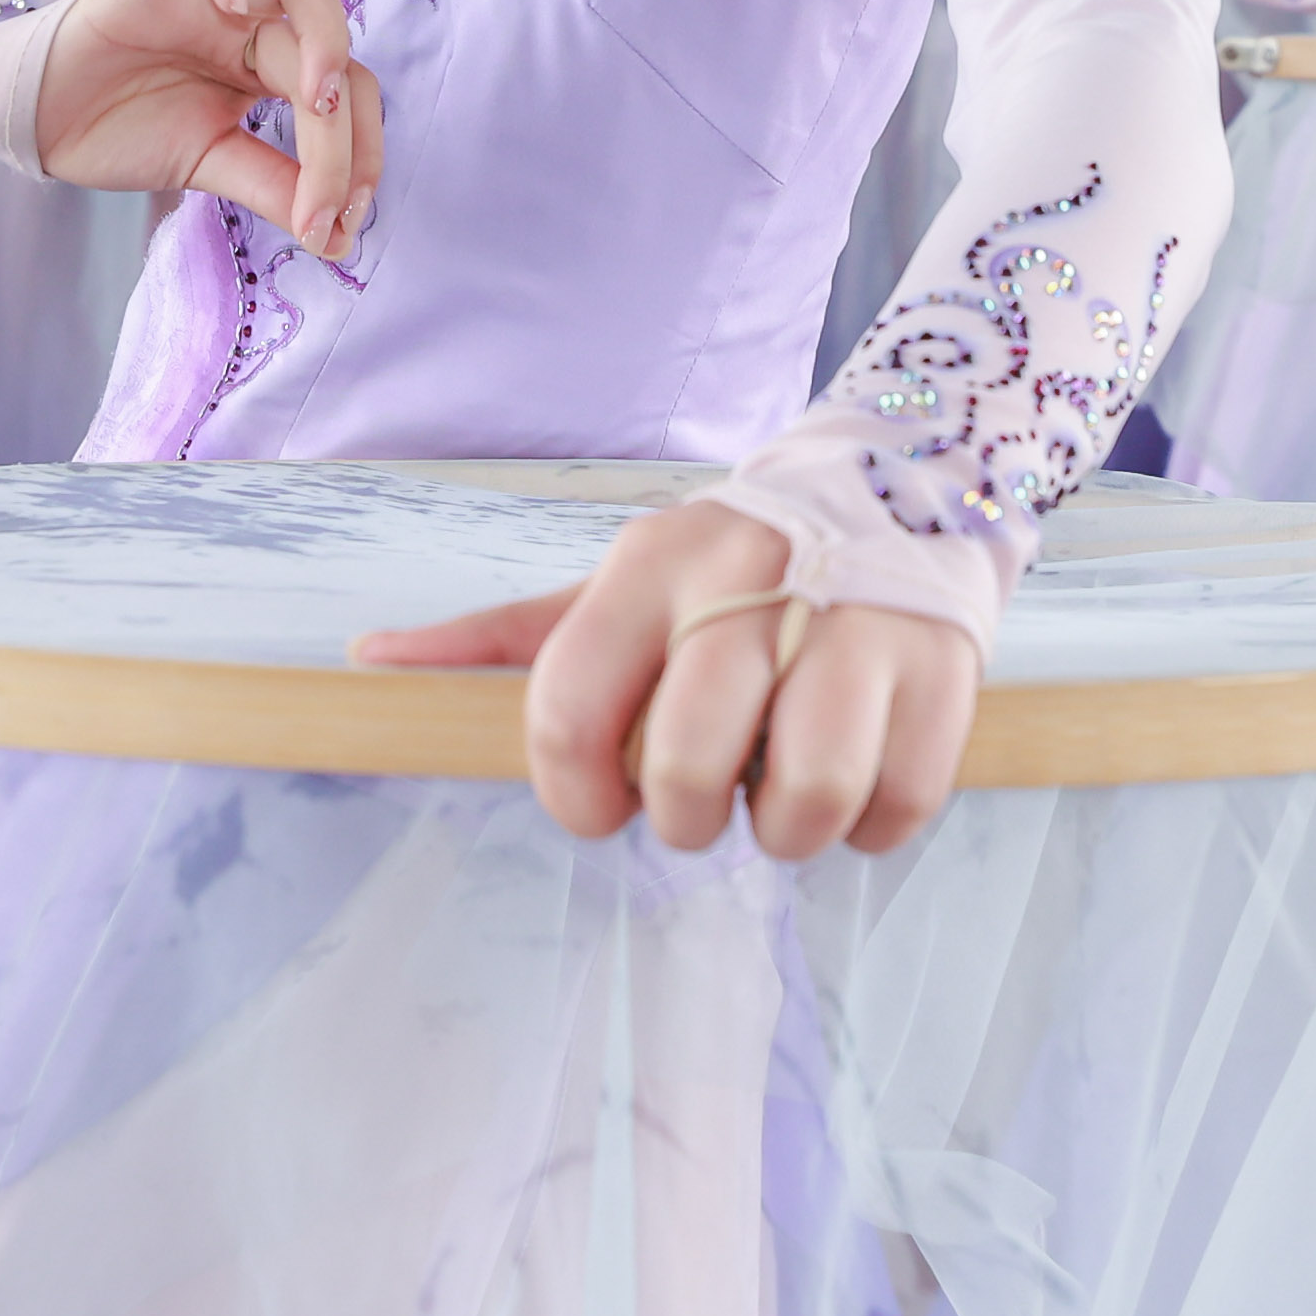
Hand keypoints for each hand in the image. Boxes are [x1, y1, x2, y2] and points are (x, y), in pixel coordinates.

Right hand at [30, 0, 380, 261]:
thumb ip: (270, 187)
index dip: (358, 157)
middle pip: (332, 42)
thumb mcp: (207, 164)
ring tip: (313, 95)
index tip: (340, 230)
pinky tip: (231, 1)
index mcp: (269, 67)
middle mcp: (250, 23)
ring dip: (323, 31)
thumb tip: (338, 239)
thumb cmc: (120, 129)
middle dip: (347, 118)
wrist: (34, 121)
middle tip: (332, 186)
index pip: (348, 93)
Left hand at [354, 498, 978, 859]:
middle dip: (686, 816)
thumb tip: (369, 660)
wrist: (903, 485)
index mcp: (651, 567)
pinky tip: (857, 776)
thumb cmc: (729, 572)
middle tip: (703, 797)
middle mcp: (750, 584)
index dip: (570, 791)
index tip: (596, 808)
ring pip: (806, 797)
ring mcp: (858, 625)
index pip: (569, 702)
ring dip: (786, 829)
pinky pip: (896, 806)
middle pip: (688, 764)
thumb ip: (507, 637)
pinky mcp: (946, 669)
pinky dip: (869, 824)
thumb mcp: (619, 586)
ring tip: (782, 788)